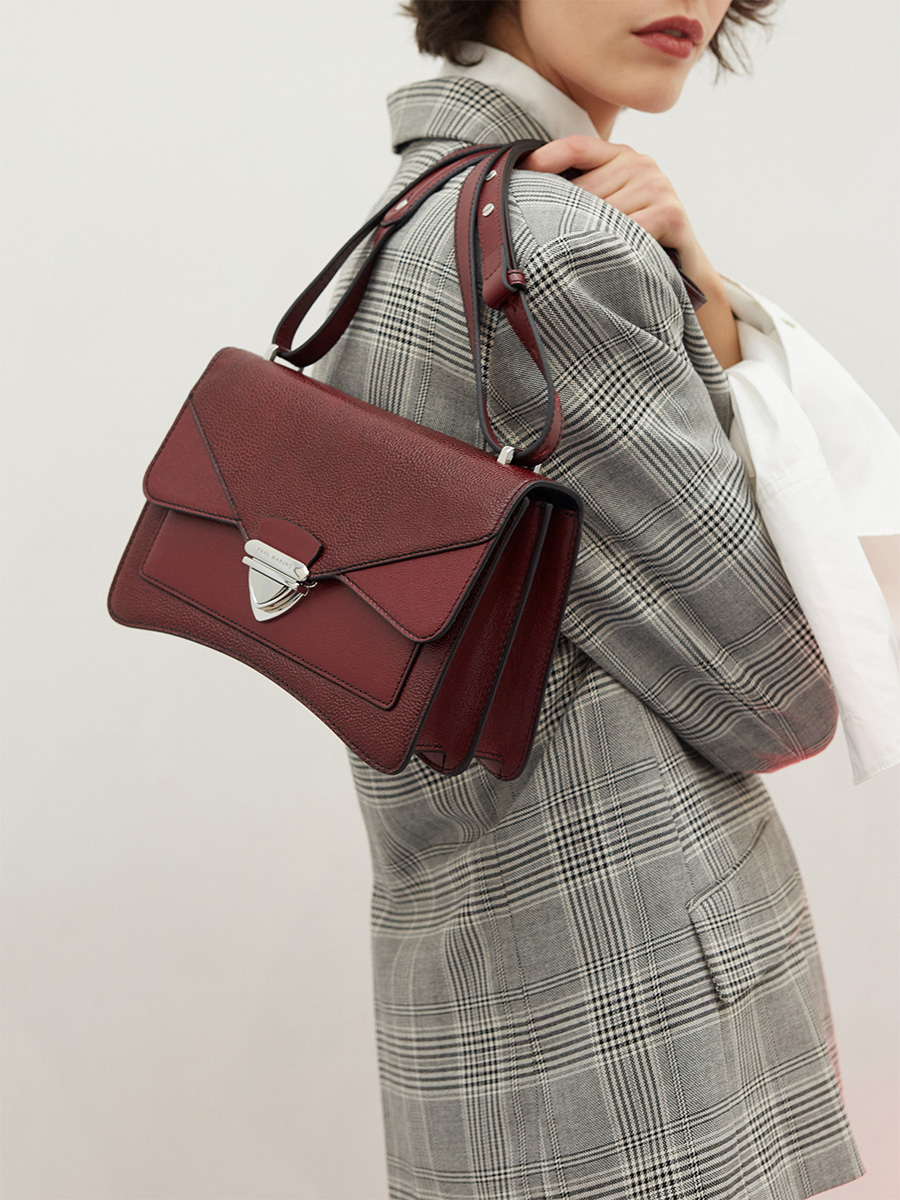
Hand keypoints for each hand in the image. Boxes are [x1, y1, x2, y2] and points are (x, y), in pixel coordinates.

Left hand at [521, 135, 697, 259]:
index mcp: (623, 155)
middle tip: (544, 240)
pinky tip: (606, 261)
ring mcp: (658, 185)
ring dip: (588, 239)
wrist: (686, 268)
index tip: (518, 174)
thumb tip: (532, 197)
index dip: (545, 158)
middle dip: (564, 215)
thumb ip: (585, 194)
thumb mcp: (612, 207)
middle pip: (583, 188)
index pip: (577, 147)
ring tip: (579, 257)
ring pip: (601, 214)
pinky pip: (625, 233)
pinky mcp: (669, 213)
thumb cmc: (637, 238)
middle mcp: (641, 163)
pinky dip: (612, 250)